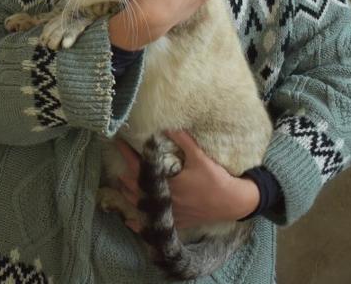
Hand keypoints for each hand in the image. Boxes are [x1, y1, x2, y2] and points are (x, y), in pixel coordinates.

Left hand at [114, 132, 259, 229]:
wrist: (233, 203)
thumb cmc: (216, 180)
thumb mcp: (201, 158)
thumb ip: (184, 141)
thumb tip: (169, 126)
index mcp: (168, 183)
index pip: (141, 167)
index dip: (128, 154)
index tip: (118, 143)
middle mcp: (166, 199)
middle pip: (137, 188)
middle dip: (125, 176)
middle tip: (117, 165)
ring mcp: (171, 212)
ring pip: (143, 205)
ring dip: (130, 195)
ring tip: (121, 186)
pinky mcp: (179, 221)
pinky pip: (156, 223)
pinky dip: (142, 222)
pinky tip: (132, 224)